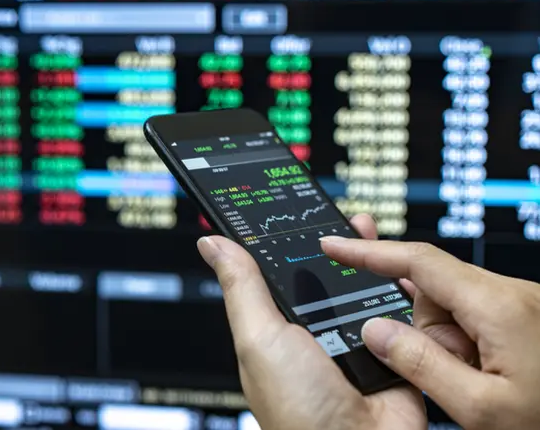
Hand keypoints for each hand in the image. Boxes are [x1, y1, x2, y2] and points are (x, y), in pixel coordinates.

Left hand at [196, 214, 426, 429]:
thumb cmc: (298, 410)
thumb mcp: (260, 338)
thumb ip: (242, 288)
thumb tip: (212, 244)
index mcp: (281, 326)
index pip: (280, 269)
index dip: (286, 239)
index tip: (291, 207)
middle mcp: (318, 330)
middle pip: (328, 274)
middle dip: (335, 243)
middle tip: (340, 215)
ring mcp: (357, 338)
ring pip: (366, 286)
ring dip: (371, 259)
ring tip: (367, 229)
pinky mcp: (393, 349)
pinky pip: (401, 311)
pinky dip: (404, 291)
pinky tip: (402, 267)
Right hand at [321, 235, 539, 429]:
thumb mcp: (481, 409)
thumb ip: (421, 365)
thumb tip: (376, 331)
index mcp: (499, 306)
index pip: (420, 261)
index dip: (370, 253)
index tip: (334, 245)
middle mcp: (511, 293)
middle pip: (433, 291)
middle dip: (428, 332)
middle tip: (455, 377)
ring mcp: (519, 303)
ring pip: (451, 308)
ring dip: (450, 344)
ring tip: (480, 382)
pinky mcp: (523, 315)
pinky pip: (472, 318)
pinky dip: (465, 345)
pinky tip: (484, 373)